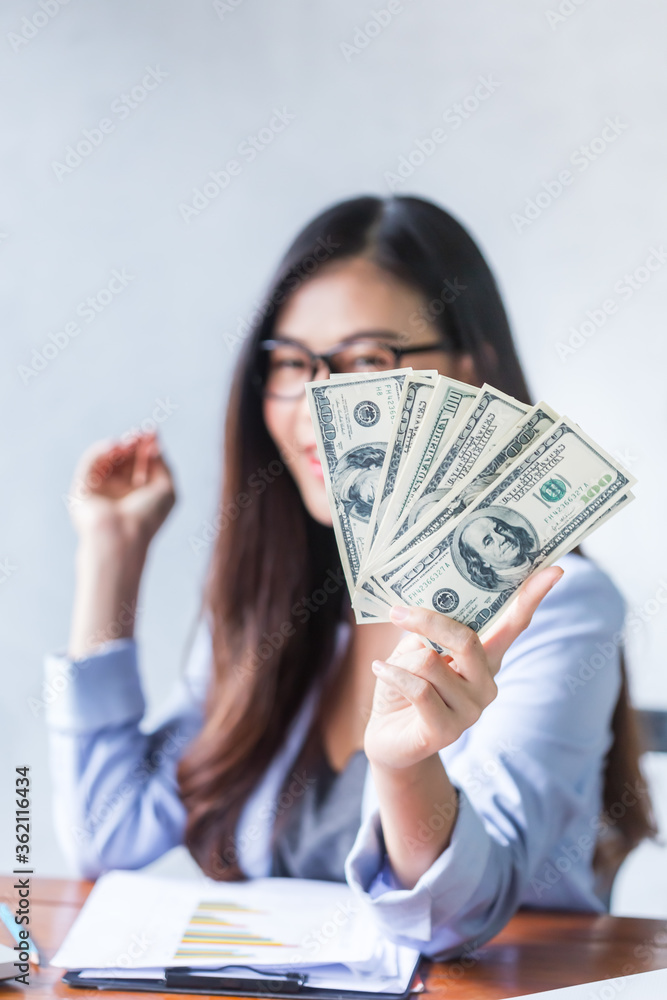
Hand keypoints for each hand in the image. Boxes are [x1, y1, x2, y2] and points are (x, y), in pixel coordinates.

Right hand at [68, 431, 176, 547]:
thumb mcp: (166, 489)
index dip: (146, 448)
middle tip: (139, 434)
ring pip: (107, 461)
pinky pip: (90, 464)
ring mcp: (100, 491)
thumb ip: (162, 465)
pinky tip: (115, 445)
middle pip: (124, 461)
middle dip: (132, 445)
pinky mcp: (82, 490)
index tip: (153, 433)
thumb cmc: (147, 516)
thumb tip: (155, 444)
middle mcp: (118, 493)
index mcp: (138, 496)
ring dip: (118, 448)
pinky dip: (101, 452)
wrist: (121, 537)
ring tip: (129, 441)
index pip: (141, 465)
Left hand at [364, 566, 563, 770]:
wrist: (388, 736)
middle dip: (428, 621)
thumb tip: (425, 611)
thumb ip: (431, 634)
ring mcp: (470, 710)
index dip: (533, 597)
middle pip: (467, 639)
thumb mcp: (417, 650)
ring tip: (388, 665)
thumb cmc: (405, 684)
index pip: (515, 624)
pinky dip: (392, 675)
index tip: (555, 569)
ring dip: (401, 661)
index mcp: (486, 658)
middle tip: (398, 612)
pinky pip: (418, 688)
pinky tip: (380, 671)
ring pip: (431, 663)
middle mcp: (486, 683)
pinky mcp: (446, 731)